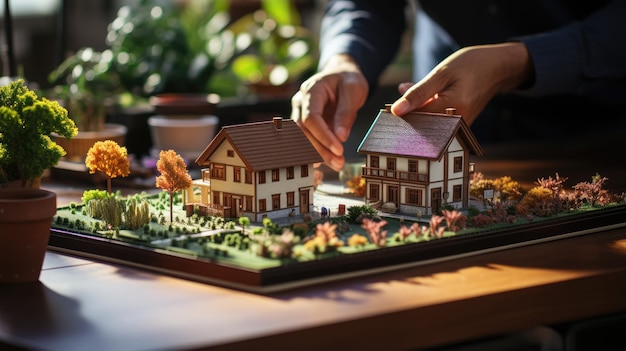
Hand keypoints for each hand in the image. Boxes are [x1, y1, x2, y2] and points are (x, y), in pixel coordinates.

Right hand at [291, 54, 368, 171]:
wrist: (342, 73)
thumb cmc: (348, 79)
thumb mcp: (353, 90)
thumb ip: (346, 112)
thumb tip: (340, 137)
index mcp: (311, 90)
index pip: (311, 118)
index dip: (323, 136)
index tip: (338, 149)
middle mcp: (301, 102)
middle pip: (304, 131)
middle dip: (320, 149)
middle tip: (339, 162)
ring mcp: (301, 112)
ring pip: (303, 138)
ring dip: (318, 153)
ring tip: (337, 164)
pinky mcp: (306, 122)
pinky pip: (307, 138)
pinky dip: (317, 151)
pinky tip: (327, 162)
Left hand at [391, 42, 532, 124]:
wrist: (497, 68)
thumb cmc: (470, 65)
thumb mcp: (442, 73)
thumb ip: (419, 92)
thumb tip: (396, 110)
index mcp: (453, 108)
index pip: (417, 119)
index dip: (400, 115)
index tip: (387, 109)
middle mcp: (457, 123)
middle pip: (422, 124)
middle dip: (408, 112)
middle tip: (399, 94)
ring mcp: (459, 126)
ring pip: (429, 122)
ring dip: (417, 108)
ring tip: (410, 88)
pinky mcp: (459, 125)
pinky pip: (437, 120)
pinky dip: (427, 108)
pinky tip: (423, 93)